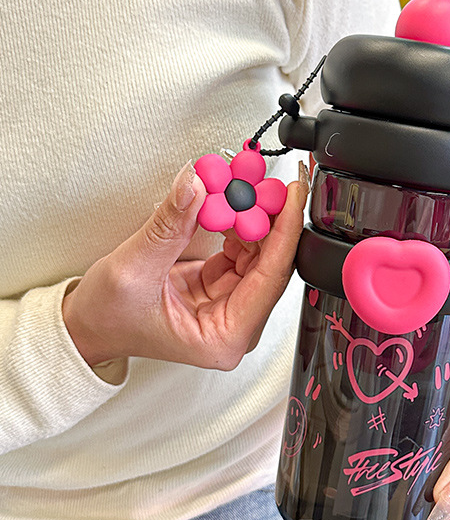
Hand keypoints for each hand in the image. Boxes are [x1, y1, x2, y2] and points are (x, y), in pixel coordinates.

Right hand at [63, 162, 307, 369]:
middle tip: (268, 181)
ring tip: (246, 184)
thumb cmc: (106, 317)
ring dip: (254, 217)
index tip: (291, 196)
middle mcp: (236, 326)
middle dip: (270, 219)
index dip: (285, 232)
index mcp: (224, 338)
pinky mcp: (224, 288)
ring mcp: (232, 306)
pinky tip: (232, 202)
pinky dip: (238, 223)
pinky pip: (243, 251)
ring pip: (260, 255)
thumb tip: (196, 184)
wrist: (86, 326)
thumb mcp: (134, 268)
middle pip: (272, 265)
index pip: (271, 278)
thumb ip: (170, 225)